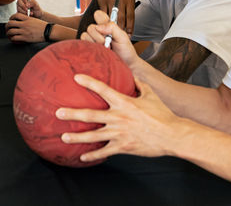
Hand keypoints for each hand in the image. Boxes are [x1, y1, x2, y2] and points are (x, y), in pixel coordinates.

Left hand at [6, 13, 45, 42]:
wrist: (48, 32)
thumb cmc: (43, 26)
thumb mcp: (35, 20)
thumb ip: (28, 20)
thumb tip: (23, 21)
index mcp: (27, 18)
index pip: (15, 15)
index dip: (11, 17)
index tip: (10, 20)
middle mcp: (24, 24)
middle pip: (10, 23)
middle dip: (7, 26)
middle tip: (7, 28)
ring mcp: (24, 31)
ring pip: (11, 31)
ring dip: (8, 33)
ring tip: (9, 34)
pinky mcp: (25, 38)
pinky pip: (14, 38)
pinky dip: (12, 39)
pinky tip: (13, 39)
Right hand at [16, 0, 42, 17]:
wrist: (36, 15)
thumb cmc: (36, 8)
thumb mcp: (36, 5)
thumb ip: (32, 3)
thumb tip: (27, 5)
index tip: (27, 4)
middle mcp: (21, 0)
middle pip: (19, 1)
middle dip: (23, 6)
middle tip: (28, 10)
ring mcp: (19, 5)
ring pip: (18, 7)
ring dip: (24, 11)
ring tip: (30, 13)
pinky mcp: (18, 10)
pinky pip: (18, 12)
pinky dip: (23, 14)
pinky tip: (28, 14)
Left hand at [56, 76, 176, 162]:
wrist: (172, 135)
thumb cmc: (162, 114)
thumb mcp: (151, 95)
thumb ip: (139, 84)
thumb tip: (133, 74)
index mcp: (124, 102)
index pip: (102, 89)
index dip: (88, 82)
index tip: (76, 77)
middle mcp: (118, 117)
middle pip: (90, 114)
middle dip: (72, 113)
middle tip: (58, 112)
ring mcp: (119, 133)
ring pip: (93, 135)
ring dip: (77, 136)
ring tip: (63, 136)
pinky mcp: (122, 147)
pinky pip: (104, 152)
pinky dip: (92, 155)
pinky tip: (82, 157)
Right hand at [81, 10, 139, 69]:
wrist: (126, 65)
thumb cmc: (126, 51)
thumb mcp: (123, 37)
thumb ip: (113, 28)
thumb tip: (98, 26)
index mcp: (107, 26)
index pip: (98, 15)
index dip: (100, 19)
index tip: (106, 28)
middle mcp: (98, 32)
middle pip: (90, 27)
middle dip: (99, 36)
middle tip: (108, 43)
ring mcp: (92, 40)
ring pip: (85, 35)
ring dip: (95, 43)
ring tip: (104, 49)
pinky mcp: (88, 49)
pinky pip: (82, 44)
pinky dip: (91, 47)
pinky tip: (98, 52)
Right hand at [96, 0, 135, 34]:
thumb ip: (131, 7)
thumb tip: (130, 23)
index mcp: (129, 0)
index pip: (130, 16)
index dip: (130, 27)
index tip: (129, 34)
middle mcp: (120, 0)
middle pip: (121, 18)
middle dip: (121, 28)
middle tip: (120, 36)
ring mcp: (110, 0)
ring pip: (111, 16)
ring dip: (112, 25)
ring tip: (112, 33)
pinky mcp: (102, 0)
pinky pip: (103, 13)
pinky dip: (104, 20)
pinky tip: (105, 25)